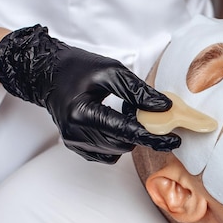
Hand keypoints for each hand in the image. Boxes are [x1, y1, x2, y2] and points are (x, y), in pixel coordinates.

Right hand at [0, 25, 180, 163]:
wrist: (48, 74)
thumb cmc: (79, 68)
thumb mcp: (111, 71)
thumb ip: (139, 91)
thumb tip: (164, 108)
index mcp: (81, 113)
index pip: (125, 131)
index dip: (153, 137)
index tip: (175, 140)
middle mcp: (75, 133)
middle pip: (124, 143)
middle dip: (140, 130)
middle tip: (138, 108)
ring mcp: (74, 143)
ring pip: (118, 150)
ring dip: (128, 134)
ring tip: (122, 111)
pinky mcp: (76, 147)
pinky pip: (108, 154)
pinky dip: (117, 141)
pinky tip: (113, 122)